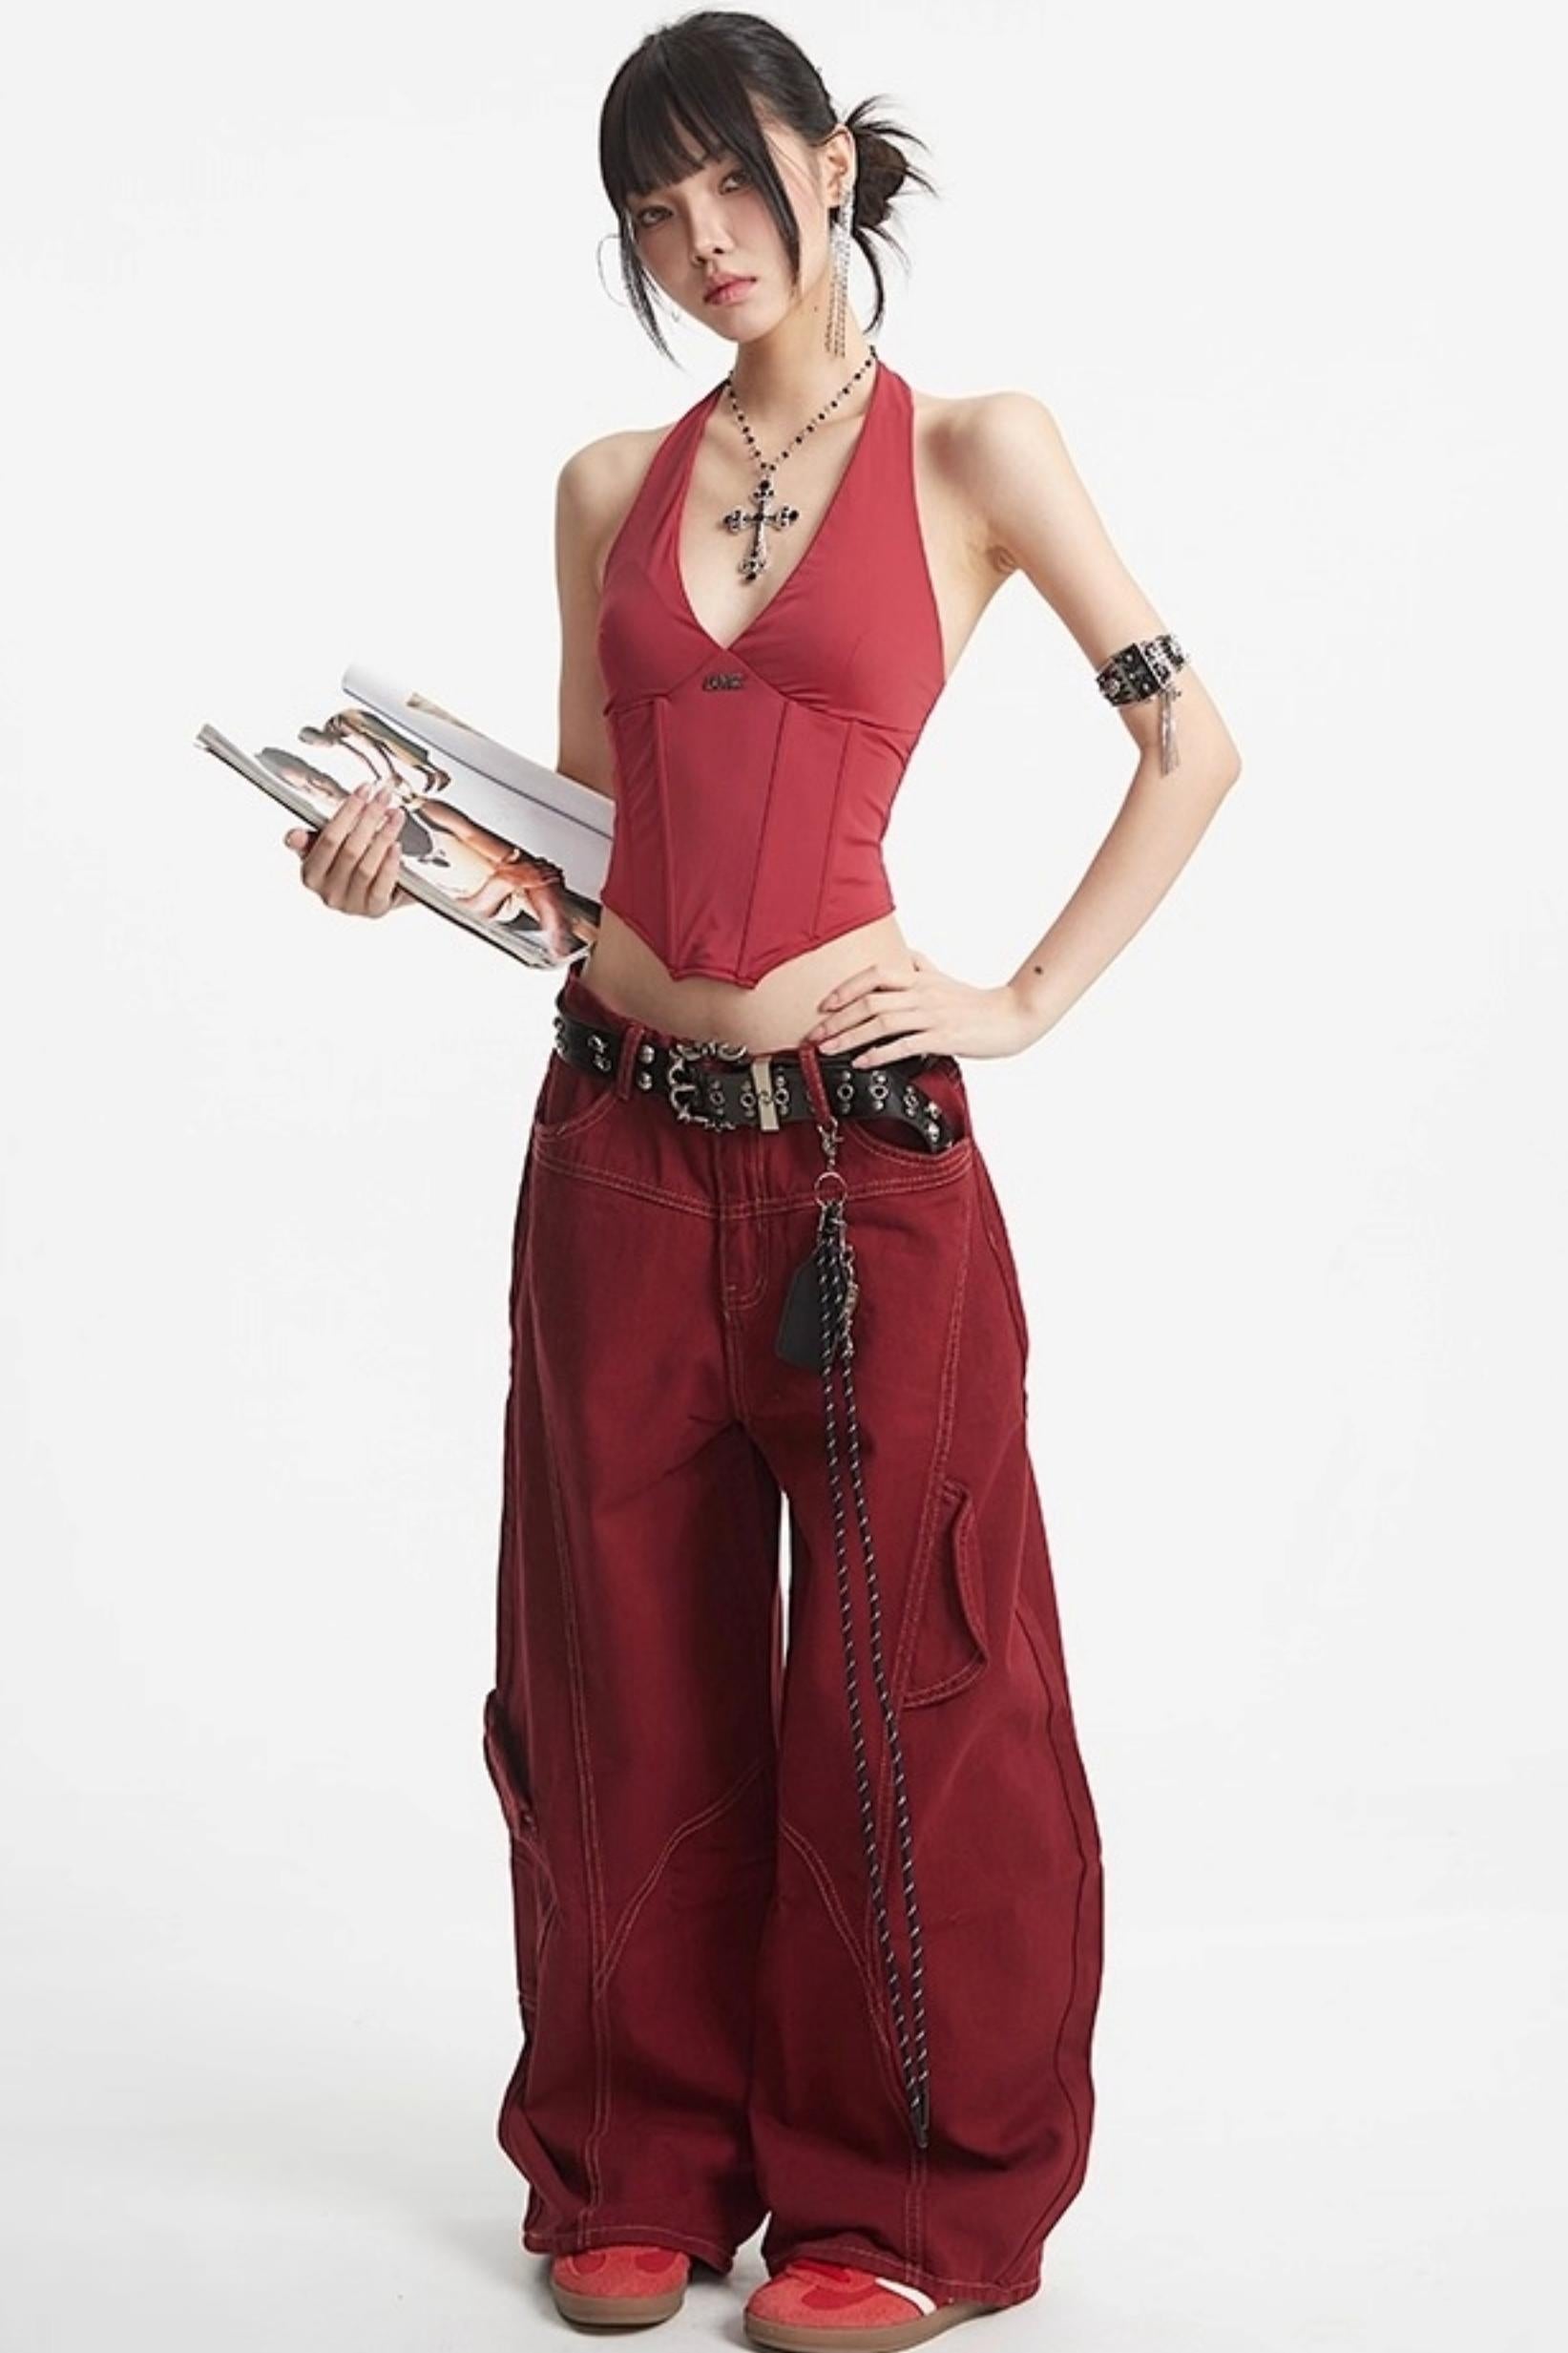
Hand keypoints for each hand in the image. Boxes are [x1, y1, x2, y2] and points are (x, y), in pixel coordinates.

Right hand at [284, 781, 413, 916]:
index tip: (364, 790)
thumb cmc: (348, 867)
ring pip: (367, 866)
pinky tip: (397, 845)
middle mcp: (328, 892)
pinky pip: (382, 884)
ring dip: (384, 836)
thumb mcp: (326, 851)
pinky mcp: (374, 909)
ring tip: (395, 816)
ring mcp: (351, 903)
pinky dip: (391, 863)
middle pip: (350, 849)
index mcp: (311, 874)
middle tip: (384, 796)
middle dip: (370, 818)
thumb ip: (312, 839)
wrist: (373, 897)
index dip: (348, 812)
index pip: (328, 839)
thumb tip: (292, 836)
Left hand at [802, 951, 1040, 1065]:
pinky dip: (878, 1054)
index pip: (873, 973)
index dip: (844, 987)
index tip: (823, 1005)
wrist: (1012, 1016)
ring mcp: (931, 1015)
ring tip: (827, 1050)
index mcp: (919, 977)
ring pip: (881, 1021)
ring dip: (849, 1036)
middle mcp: (921, 992)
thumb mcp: (943, 977)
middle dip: (836, 1018)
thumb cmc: (976, 1002)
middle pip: (869, 998)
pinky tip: (861, 1062)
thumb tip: (904, 955)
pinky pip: (904, 1044)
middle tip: (813, 1035)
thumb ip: (921, 966)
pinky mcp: (942, 1037)